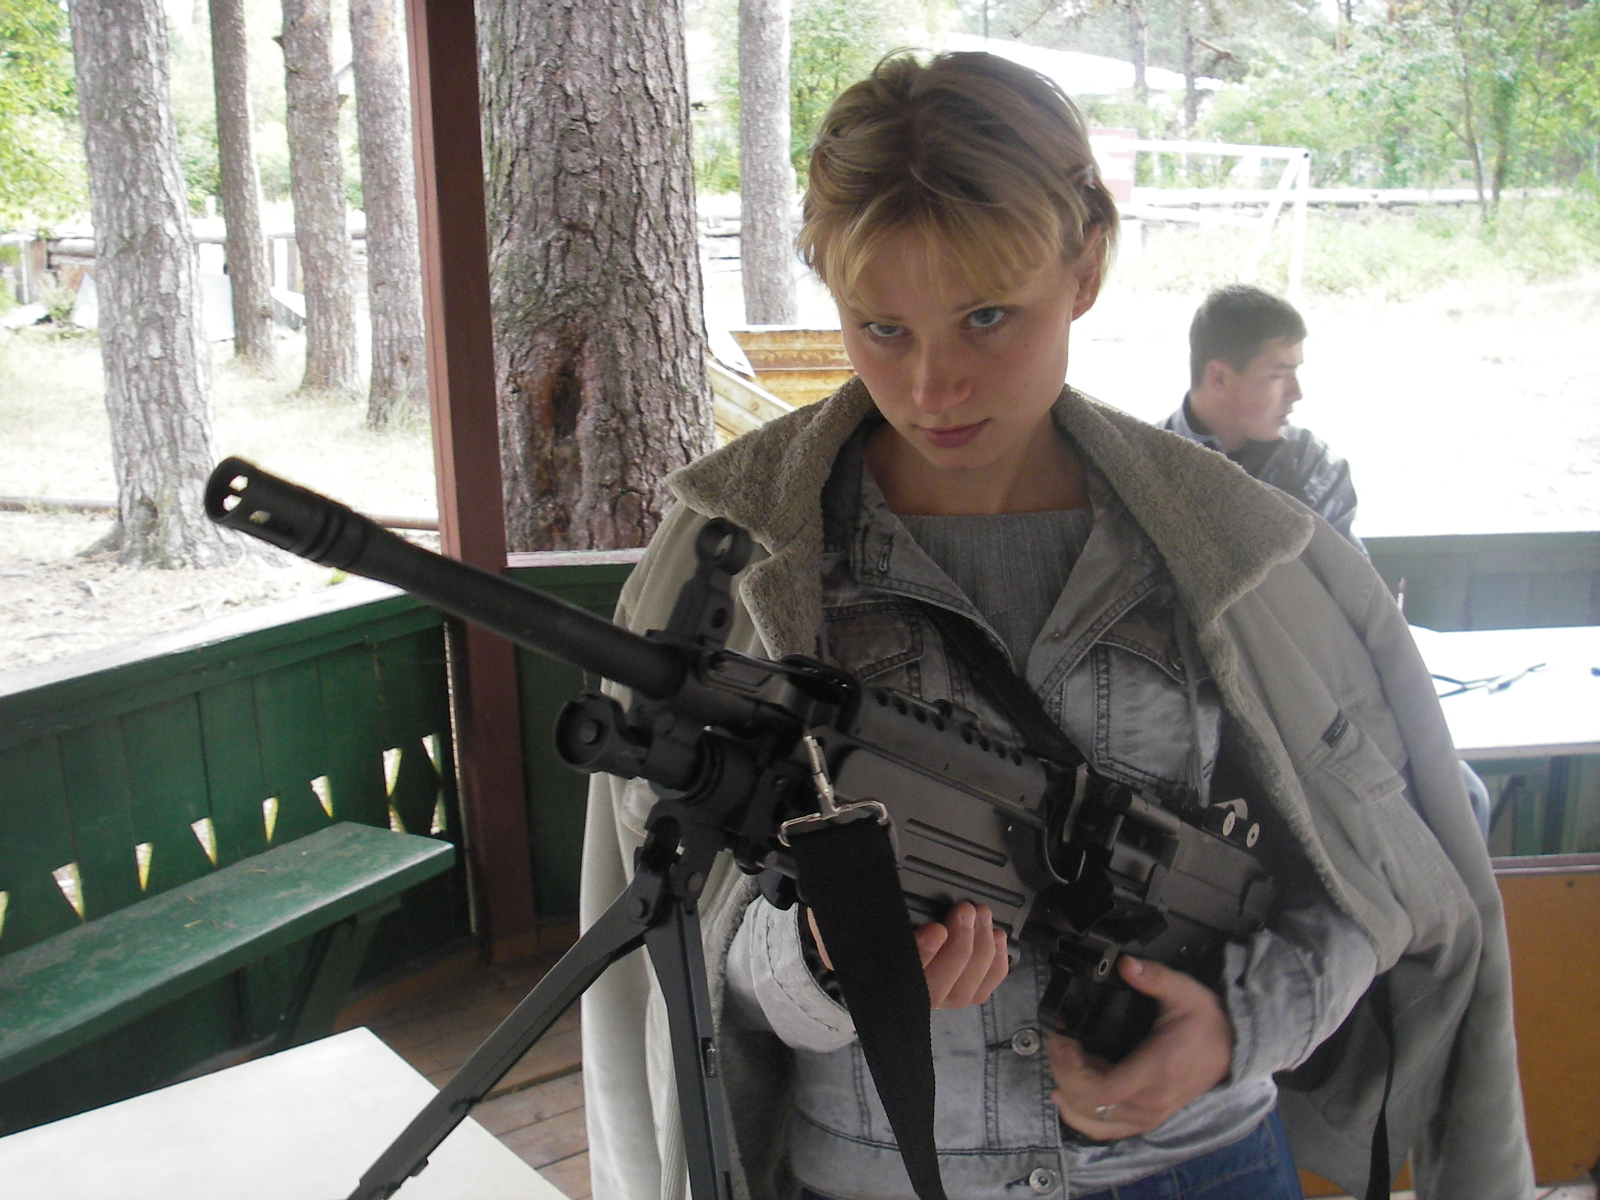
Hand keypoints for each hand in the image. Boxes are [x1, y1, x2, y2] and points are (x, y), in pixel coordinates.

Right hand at [806, 900, 1009, 1009]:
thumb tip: (831, 906)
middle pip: (941, 988)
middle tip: (966, 910)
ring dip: (980, 953)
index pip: (903, 976)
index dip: (923, 954)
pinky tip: (998, 938)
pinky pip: (982, 991)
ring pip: (965, 992)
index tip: (936, 929)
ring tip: (982, 917)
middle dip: (961, 946)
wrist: (856, 957)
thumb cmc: (853, 936)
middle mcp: (908, 998)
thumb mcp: (835, 926)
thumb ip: (833, 919)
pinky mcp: (956, 991)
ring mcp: (935, 997)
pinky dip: (996, 967)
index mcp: (877, 982)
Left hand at [1046, 956, 1232, 1139]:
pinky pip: (1106, 1129)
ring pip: (1094, 1120)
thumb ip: (1155, 977)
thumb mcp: (1186, 992)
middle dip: (1063, 1073)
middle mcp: (1150, 1101)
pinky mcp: (1146, 1117)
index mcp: (1156, 1072)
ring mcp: (1148, 1114)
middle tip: (1057, 1042)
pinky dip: (1081, 1116)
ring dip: (1069, 1093)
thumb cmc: (1208, 1024)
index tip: (1062, 1041)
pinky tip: (1065, 1097)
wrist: (1232, 1049)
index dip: (1071, 1070)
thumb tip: (1127, 965)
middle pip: (1090, 1105)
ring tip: (1060, 1064)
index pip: (1102, 1091)